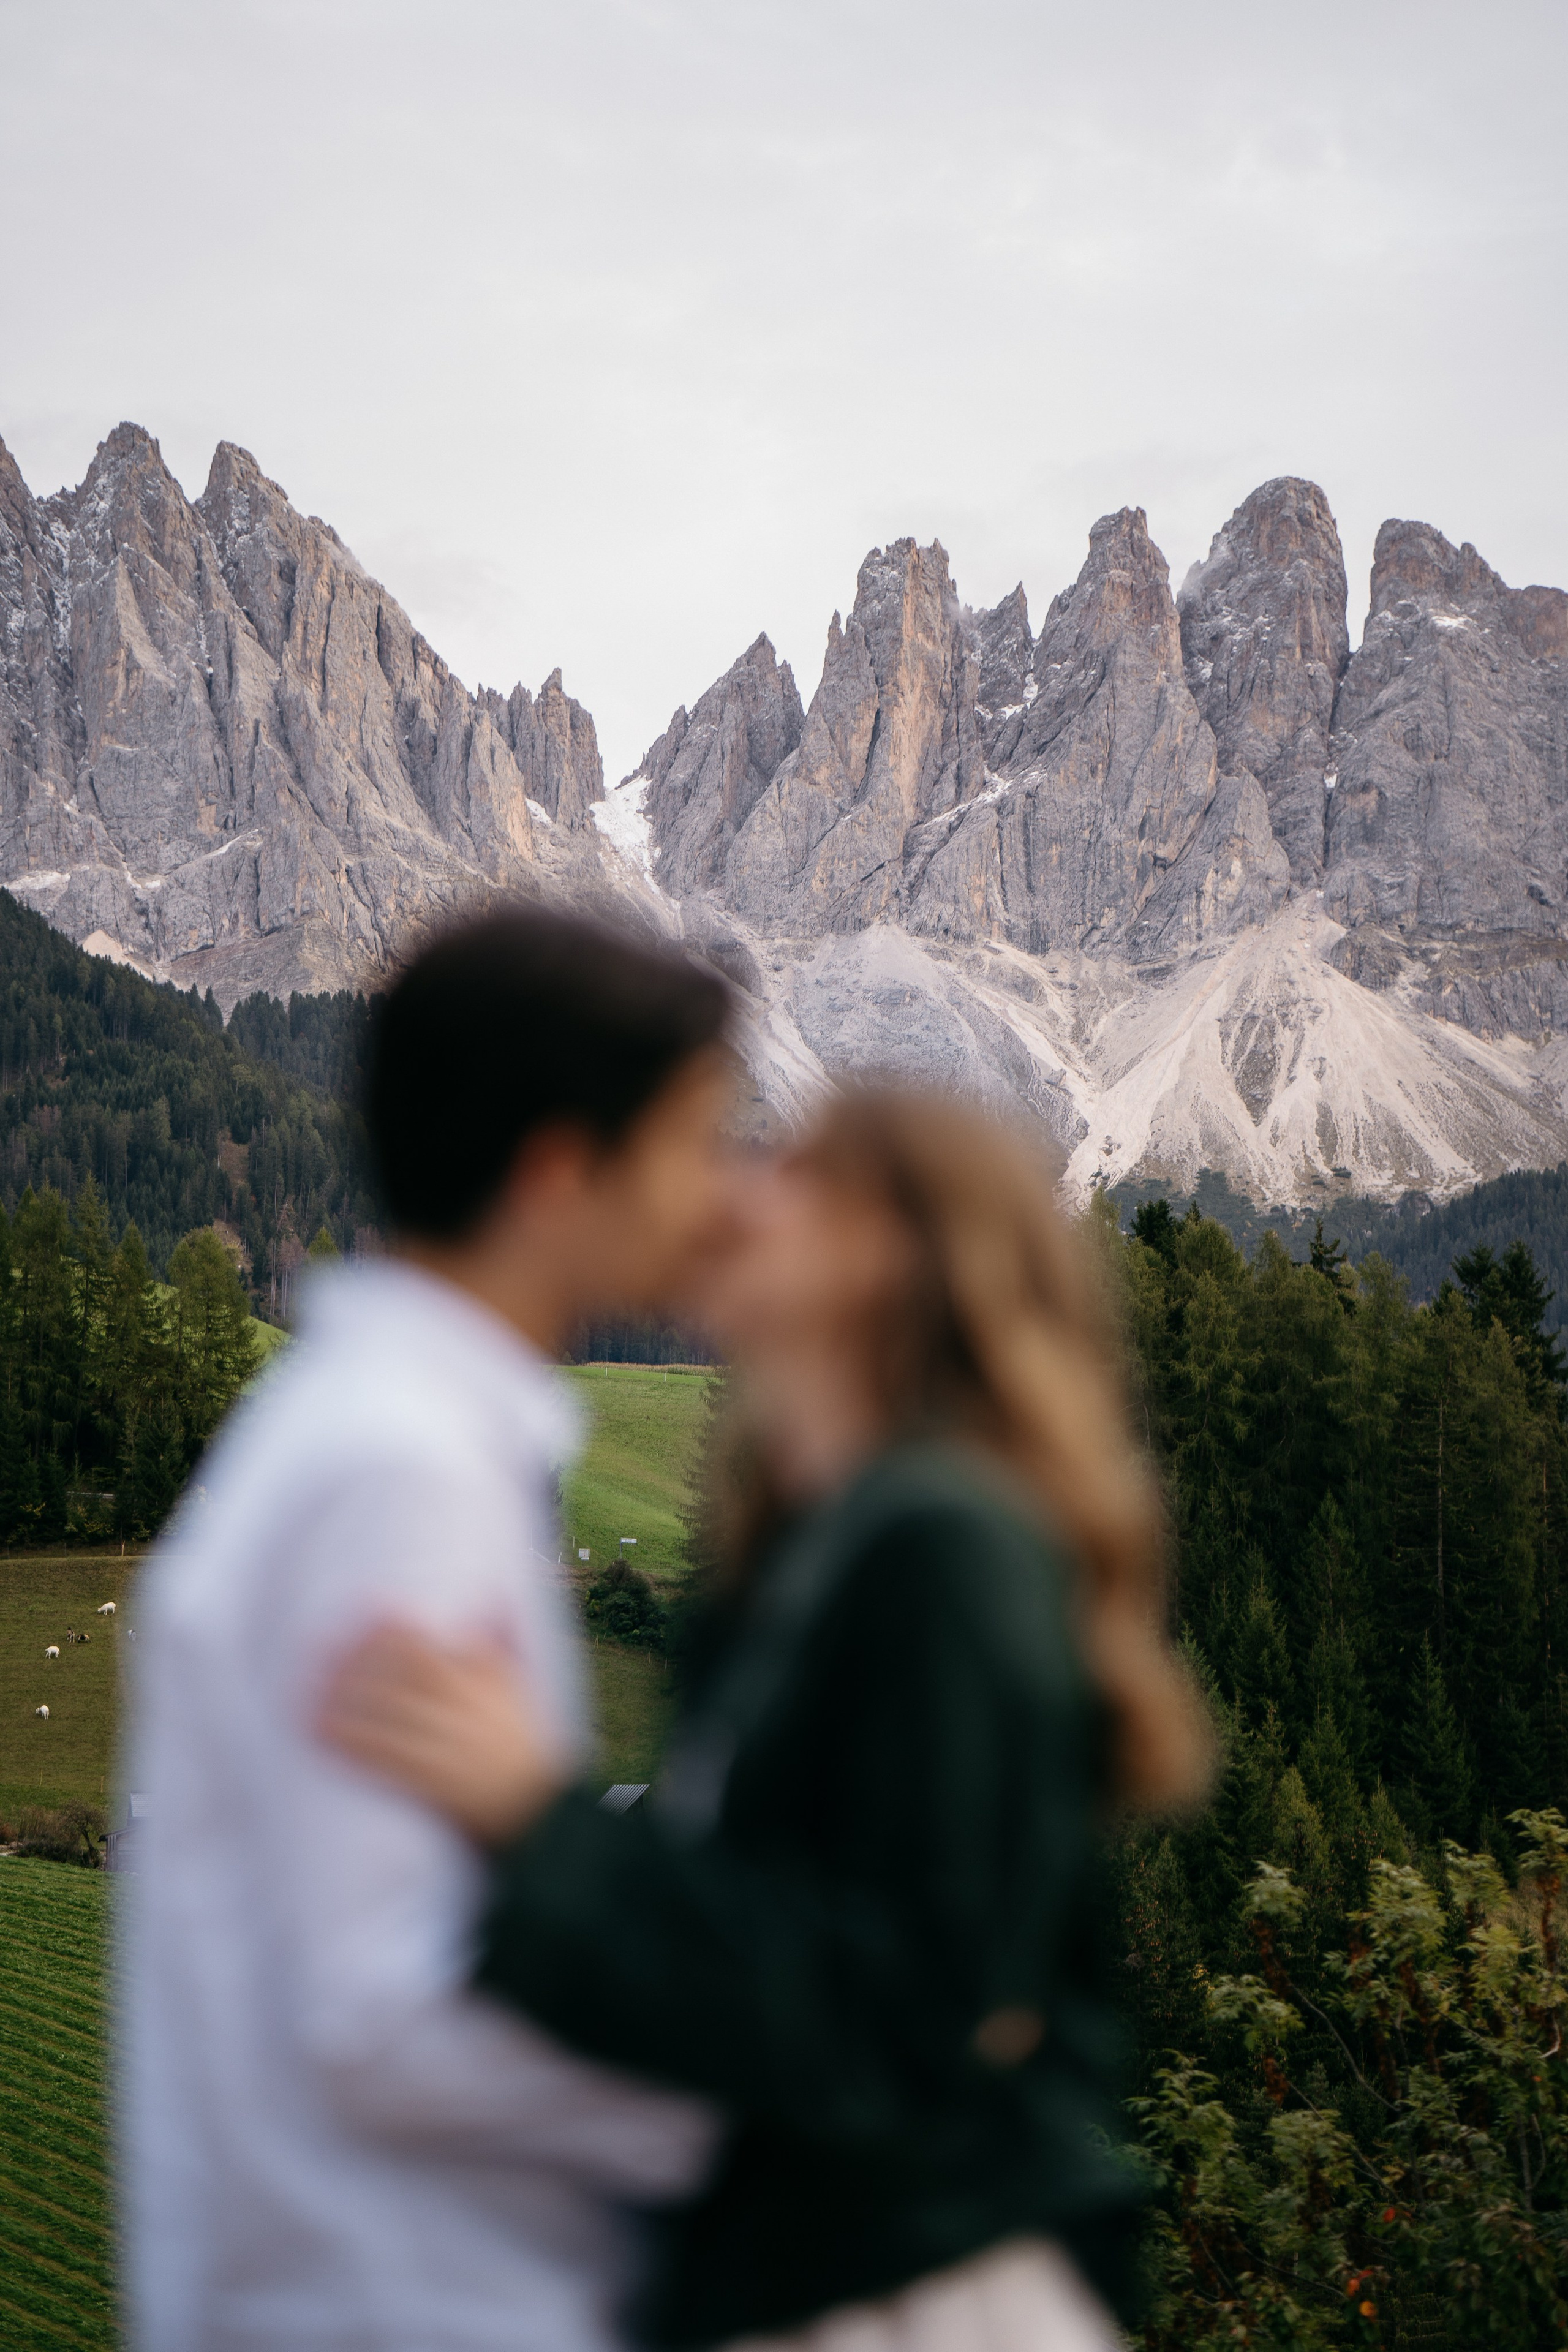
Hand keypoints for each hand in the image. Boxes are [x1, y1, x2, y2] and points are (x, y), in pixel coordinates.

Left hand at [316, 1622, 566, 1845]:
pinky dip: (349, 1743)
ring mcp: (448, 1749)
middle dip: (367, 1658)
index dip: (402, 1630)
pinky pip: (383, 1759)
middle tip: (323, 1645)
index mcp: (485, 1686)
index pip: (440, 1650)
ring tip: (313, 1685)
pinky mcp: (431, 1784)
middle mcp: (466, 1713)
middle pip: (410, 1677)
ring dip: (349, 1698)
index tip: (372, 1610)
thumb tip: (492, 1593)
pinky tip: (318, 1731)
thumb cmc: (518, 1743)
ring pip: (391, 1716)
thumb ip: (502, 1644)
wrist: (535, 1812)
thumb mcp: (518, 1690)